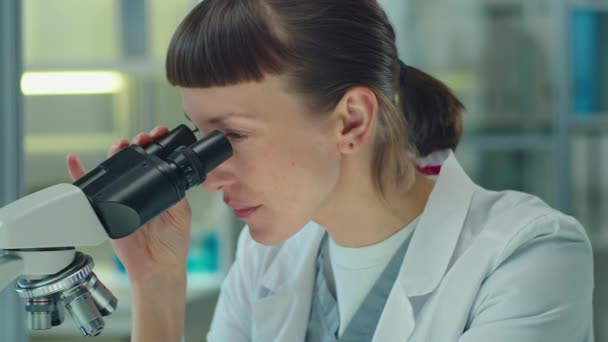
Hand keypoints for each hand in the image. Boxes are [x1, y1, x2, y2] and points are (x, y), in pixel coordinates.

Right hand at [66, 126, 191, 284]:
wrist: (158, 266)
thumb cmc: (173, 242)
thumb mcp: (180, 212)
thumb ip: (175, 193)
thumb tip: (172, 173)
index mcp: (159, 189)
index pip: (155, 161)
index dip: (155, 145)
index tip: (158, 134)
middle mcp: (140, 191)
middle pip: (133, 161)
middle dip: (136, 144)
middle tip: (141, 138)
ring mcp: (122, 199)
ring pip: (114, 170)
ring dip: (115, 153)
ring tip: (121, 144)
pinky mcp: (106, 210)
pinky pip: (89, 191)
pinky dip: (80, 174)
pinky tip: (75, 161)